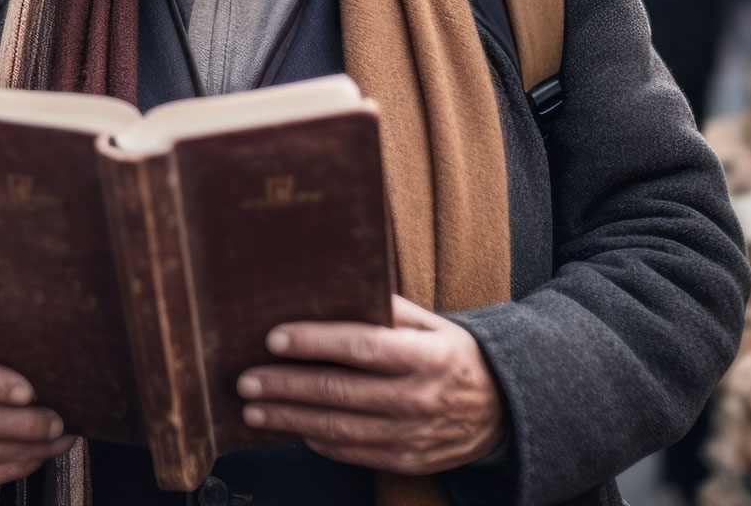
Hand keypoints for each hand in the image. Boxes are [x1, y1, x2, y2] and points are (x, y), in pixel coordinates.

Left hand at [239, 296, 503, 474]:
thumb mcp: (437, 326)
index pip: (362, 347)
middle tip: (247, 380)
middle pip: (340, 391)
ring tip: (254, 409)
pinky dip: (316, 440)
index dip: (315, 343)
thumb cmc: (457, 359)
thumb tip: (343, 289)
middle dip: (286, 385)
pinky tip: (292, 427)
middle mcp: (418, 397)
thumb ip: (392, 311)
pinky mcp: (406, 460)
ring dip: (289, 419)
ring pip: (338, 428)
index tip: (275, 339)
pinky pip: (351, 452)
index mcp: (427, 356)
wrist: (503, 412)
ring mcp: (412, 434)